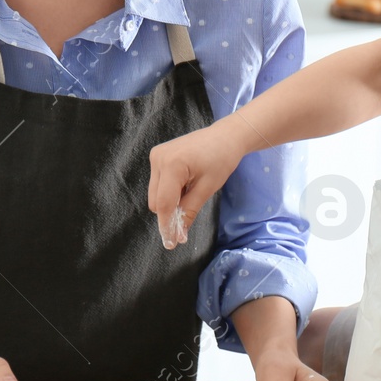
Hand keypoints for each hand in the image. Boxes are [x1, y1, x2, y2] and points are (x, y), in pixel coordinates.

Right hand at [147, 122, 247, 247]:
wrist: (225, 136)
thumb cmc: (221, 159)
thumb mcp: (208, 188)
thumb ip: (189, 211)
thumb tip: (178, 235)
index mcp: (172, 164)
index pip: (164, 203)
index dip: (167, 225)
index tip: (171, 243)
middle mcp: (158, 158)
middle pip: (156, 201)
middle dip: (169, 213)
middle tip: (187, 220)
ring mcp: (156, 156)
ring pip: (155, 194)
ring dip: (170, 202)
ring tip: (191, 193)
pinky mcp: (157, 156)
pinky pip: (158, 183)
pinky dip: (170, 191)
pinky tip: (186, 185)